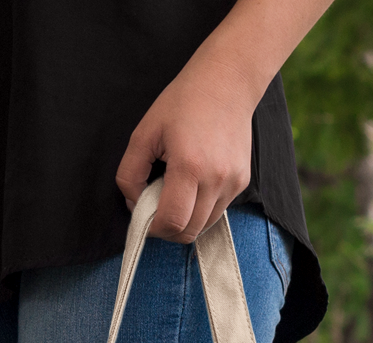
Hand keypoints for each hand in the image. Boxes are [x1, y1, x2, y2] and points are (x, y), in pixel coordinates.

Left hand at [116, 52, 260, 243]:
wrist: (228, 81)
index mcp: (190, 167)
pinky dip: (200, 210)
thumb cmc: (184, 102)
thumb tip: (134, 204)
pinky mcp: (242, 182)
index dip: (153, 228)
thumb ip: (130, 174)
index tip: (144, 215)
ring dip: (185, 221)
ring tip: (175, 194)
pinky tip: (193, 186)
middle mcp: (216, 179)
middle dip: (167, 229)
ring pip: (204, 227)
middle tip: (156, 208)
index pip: (171, 222)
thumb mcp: (144, 133)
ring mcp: (233, 183)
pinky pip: (217, 212)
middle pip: (188, 232)